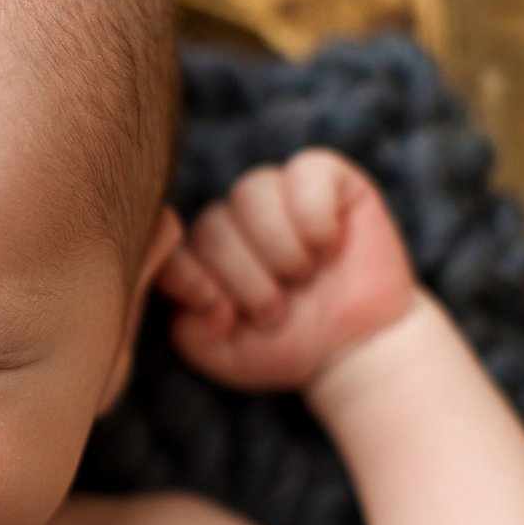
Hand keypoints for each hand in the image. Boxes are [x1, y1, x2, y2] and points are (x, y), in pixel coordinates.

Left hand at [156, 148, 418, 391]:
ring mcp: (274, 193)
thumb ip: (189, 327)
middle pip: (212, 224)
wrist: (355, 347)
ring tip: (303, 277)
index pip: (168, 246)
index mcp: (198, 254)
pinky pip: (306, 170)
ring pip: (252, 191)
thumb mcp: (224, 354)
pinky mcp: (323, 177)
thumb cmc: (285, 347)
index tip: (222, 313)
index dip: (190, 279)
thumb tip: (201, 290)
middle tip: (277, 311)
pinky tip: (329, 246)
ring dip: (280, 247)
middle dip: (247, 278)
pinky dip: (315, 214)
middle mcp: (231, 217)